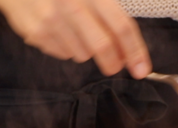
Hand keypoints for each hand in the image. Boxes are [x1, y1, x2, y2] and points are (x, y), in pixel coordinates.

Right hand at [0, 0, 151, 78]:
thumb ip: (109, 15)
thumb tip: (125, 52)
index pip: (122, 26)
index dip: (135, 52)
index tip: (141, 70)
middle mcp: (72, 4)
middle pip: (102, 46)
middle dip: (112, 63)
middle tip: (113, 66)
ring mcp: (52, 19)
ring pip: (81, 54)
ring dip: (84, 49)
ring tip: (73, 30)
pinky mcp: (36, 32)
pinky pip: (62, 53)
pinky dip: (64, 47)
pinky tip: (57, 30)